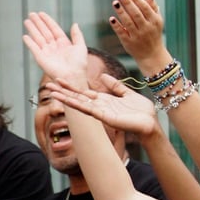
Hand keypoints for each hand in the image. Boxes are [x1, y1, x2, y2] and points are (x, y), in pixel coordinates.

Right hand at [22, 12, 88, 85]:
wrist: (73, 76)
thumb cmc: (79, 64)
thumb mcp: (81, 46)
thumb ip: (77, 35)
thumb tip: (75, 23)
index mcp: (63, 43)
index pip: (54, 29)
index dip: (48, 21)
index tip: (41, 14)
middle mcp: (54, 47)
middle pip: (44, 31)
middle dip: (38, 23)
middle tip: (31, 14)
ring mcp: (47, 52)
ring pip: (38, 38)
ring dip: (32, 29)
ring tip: (27, 21)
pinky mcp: (41, 58)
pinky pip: (34, 48)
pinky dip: (29, 42)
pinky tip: (25, 36)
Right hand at [45, 74, 159, 136]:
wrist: (151, 123)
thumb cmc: (141, 111)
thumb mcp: (127, 93)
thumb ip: (115, 85)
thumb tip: (102, 75)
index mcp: (103, 100)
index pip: (83, 92)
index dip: (71, 86)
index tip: (60, 80)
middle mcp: (99, 106)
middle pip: (77, 97)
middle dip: (63, 92)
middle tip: (49, 85)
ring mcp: (100, 112)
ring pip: (79, 104)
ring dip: (66, 98)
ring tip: (52, 93)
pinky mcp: (105, 117)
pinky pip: (89, 110)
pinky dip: (78, 105)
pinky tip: (69, 101)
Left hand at [109, 0, 171, 72]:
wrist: (152, 55)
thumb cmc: (153, 33)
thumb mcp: (157, 20)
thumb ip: (152, 7)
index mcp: (154, 21)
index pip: (145, 8)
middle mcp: (146, 28)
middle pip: (136, 14)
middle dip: (128, 3)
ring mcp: (137, 36)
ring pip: (128, 22)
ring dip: (121, 12)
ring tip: (115, 3)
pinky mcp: (129, 43)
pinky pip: (122, 33)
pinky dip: (117, 26)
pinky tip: (111, 18)